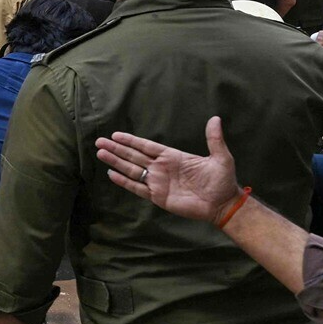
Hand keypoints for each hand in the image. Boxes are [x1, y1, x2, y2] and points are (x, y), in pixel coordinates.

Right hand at [95, 116, 240, 223]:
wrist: (223, 204)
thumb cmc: (222, 180)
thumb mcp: (221, 157)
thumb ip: (214, 139)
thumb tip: (215, 118)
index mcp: (172, 157)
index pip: (146, 146)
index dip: (131, 141)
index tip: (115, 135)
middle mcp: (161, 168)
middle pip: (134, 156)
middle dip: (116, 149)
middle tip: (99, 142)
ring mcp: (158, 182)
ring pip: (132, 170)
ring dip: (116, 162)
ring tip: (100, 154)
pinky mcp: (158, 197)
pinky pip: (137, 188)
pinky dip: (124, 182)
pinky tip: (112, 174)